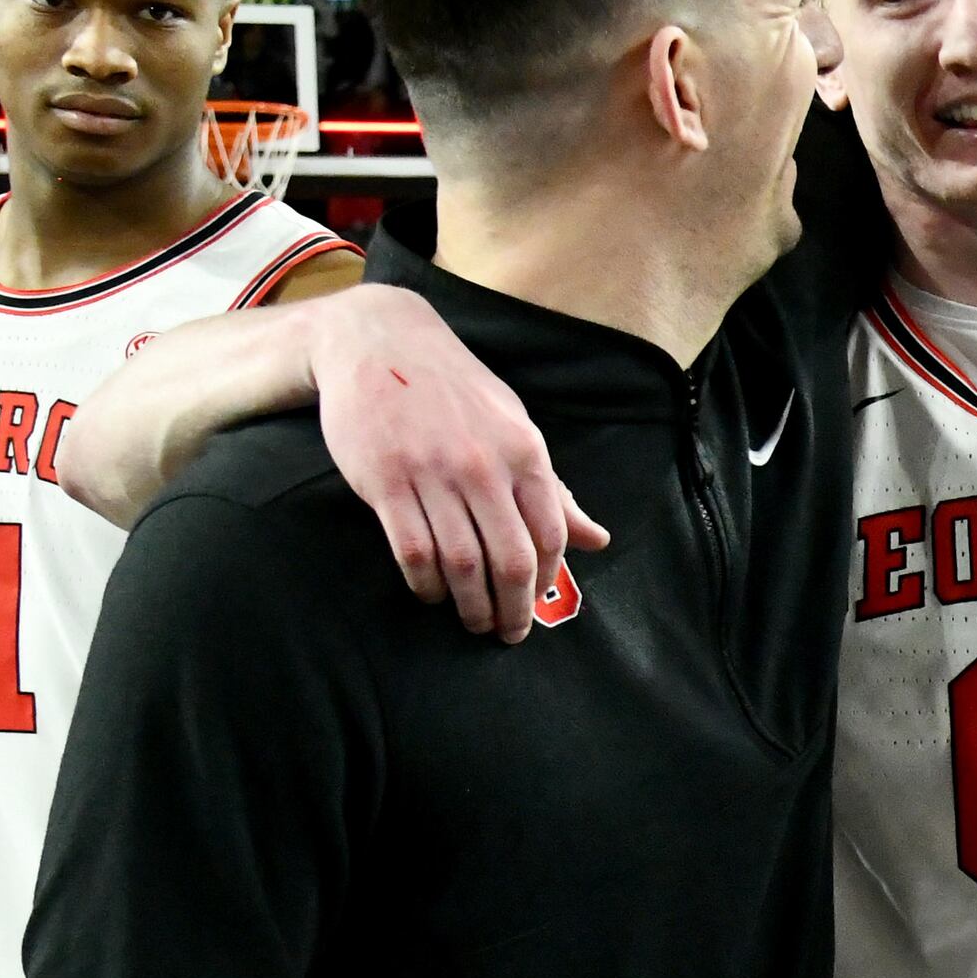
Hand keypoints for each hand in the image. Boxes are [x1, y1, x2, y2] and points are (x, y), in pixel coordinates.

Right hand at [308, 286, 605, 641]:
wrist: (379, 343)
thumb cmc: (456, 392)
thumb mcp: (515, 427)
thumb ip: (553, 490)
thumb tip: (597, 540)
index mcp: (523, 451)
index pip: (550, 533)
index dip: (547, 579)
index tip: (536, 602)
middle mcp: (483, 465)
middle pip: (510, 558)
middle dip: (514, 608)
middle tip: (508, 634)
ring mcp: (432, 474)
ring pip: (461, 563)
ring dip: (470, 605)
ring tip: (472, 622)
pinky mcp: (386, 482)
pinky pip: (413, 551)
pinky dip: (426, 585)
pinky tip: (432, 594)